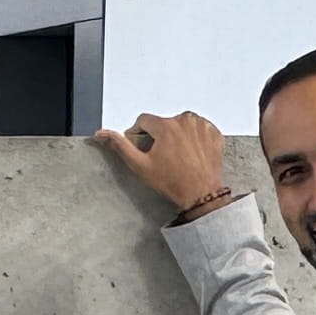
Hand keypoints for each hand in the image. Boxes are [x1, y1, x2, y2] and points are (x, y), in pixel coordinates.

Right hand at [95, 112, 235, 219]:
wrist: (201, 194)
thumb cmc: (172, 181)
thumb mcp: (140, 165)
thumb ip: (120, 146)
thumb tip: (101, 133)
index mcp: (165, 126)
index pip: (144, 120)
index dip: (140, 134)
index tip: (145, 148)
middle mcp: (185, 120)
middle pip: (163, 122)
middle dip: (160, 136)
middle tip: (163, 157)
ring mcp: (202, 126)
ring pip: (181, 124)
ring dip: (177, 135)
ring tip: (178, 156)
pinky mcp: (214, 133)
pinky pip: (198, 129)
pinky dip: (194, 138)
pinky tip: (191, 154)